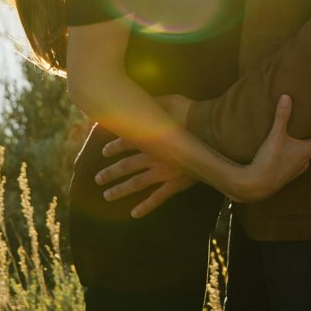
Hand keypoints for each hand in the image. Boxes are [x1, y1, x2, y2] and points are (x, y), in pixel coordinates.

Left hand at [91, 93, 195, 218]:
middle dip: (111, 172)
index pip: (127, 142)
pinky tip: (134, 214)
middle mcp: (153, 156)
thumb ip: (155, 101)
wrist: (213, 134)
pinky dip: (146, 206)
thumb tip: (141, 96)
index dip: (115, 146)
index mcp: (151, 138)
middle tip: (98, 179)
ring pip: (137, 183)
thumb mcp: (172, 101)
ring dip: (121, 190)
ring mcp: (163, 172)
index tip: (104, 151)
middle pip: (127, 166)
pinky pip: (158, 197)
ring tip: (107, 196)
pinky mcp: (176, 183)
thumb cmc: (193, 115)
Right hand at [232, 94, 310, 202]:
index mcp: (307, 151)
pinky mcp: (286, 175)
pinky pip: (293, 162)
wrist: (257, 185)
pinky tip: (280, 150)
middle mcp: (305, 162)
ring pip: (303, 154)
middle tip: (301, 123)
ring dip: (299, 145)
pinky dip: (291, 154)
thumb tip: (287, 97)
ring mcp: (296, 170)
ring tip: (290, 135)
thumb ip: (282, 116)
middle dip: (308, 134)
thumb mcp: (276, 135)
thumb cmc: (270, 160)